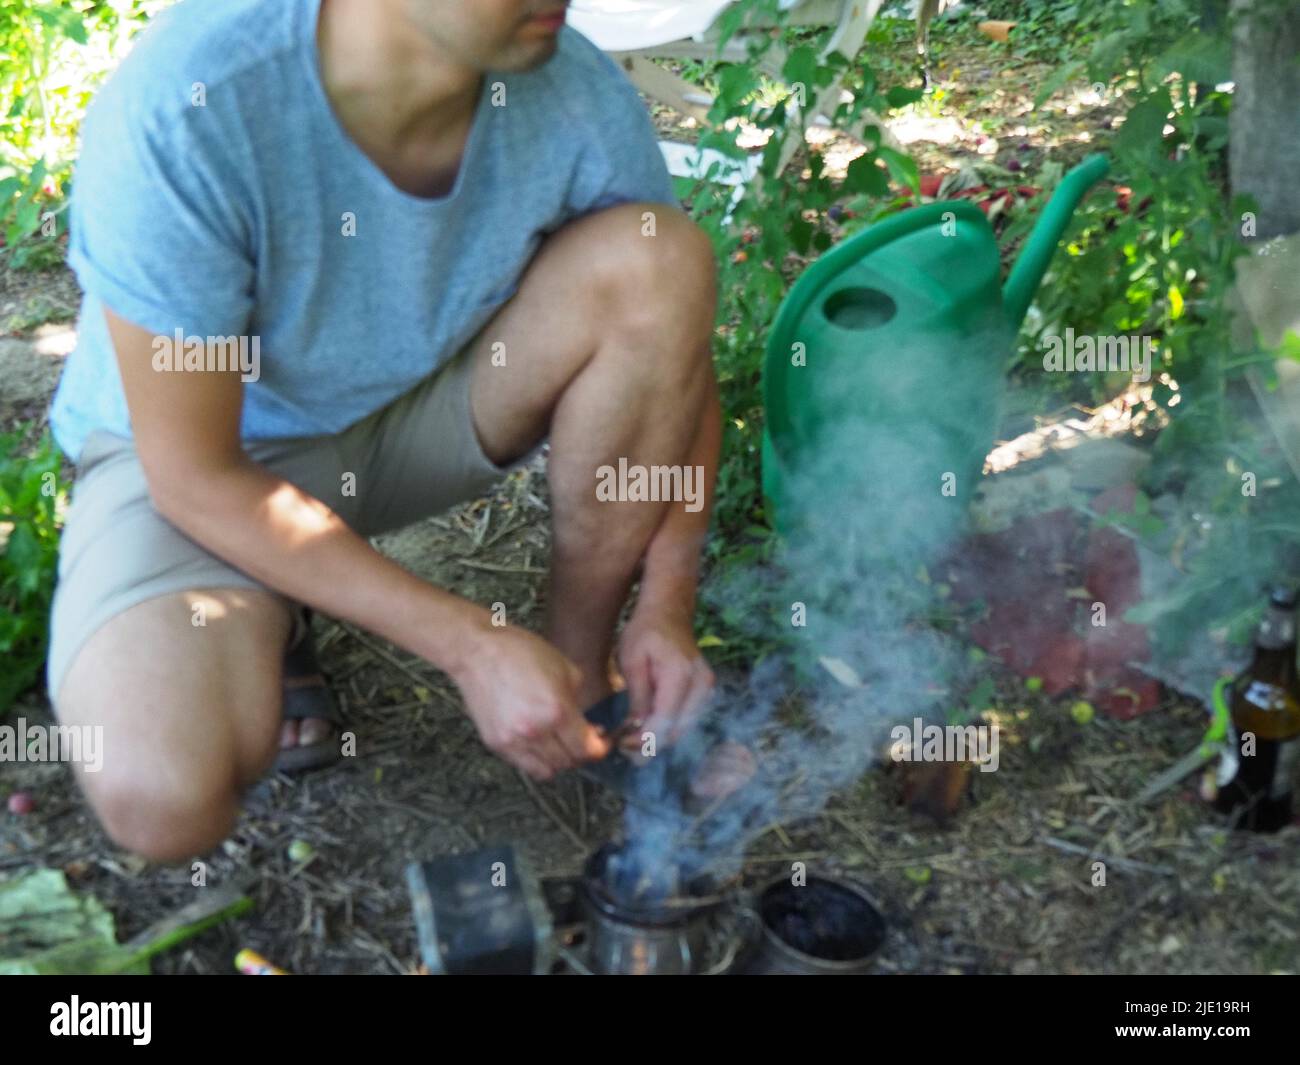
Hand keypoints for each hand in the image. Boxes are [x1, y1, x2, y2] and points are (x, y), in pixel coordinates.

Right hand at [452, 624, 611, 779]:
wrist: (477, 652)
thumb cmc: (521, 653)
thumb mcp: (566, 669)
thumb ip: (580, 703)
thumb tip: (590, 728)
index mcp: (557, 711)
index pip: (587, 749)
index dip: (601, 749)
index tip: (603, 744)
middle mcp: (535, 732)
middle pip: (569, 762)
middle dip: (582, 752)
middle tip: (583, 739)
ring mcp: (513, 741)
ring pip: (548, 771)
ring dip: (560, 760)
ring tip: (560, 742)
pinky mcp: (496, 745)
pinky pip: (525, 767)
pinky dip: (538, 761)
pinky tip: (539, 743)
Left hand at [618, 605, 714, 749]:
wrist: (669, 612)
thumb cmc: (645, 632)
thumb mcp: (632, 662)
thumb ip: (638, 697)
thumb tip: (637, 730)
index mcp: (681, 675)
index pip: (665, 721)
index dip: (644, 739)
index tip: (622, 745)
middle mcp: (700, 684)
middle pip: (678, 730)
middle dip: (651, 744)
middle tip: (625, 747)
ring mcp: (707, 688)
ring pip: (684, 728)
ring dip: (660, 738)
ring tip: (634, 738)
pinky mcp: (706, 690)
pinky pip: (688, 719)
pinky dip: (669, 727)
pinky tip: (650, 726)